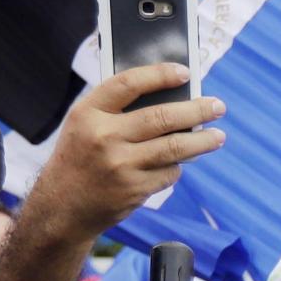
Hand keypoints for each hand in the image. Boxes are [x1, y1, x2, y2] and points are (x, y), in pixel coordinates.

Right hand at [20, 67, 225, 249]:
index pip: (128, 83)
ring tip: (218, 136)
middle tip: (218, 106)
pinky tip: (177, 163)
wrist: (62, 207)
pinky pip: (169, 173)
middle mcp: (103, 137)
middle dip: (197, 110)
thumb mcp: (84, 126)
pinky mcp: (134, 189)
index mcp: (88, 113)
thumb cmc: (80, 158)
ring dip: (202, 141)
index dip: (160, 75)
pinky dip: (176, 167)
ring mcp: (120, 165)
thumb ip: (117, 110)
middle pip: (161, 117)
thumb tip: (171, 97)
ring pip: (174, 148)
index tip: (185, 72)